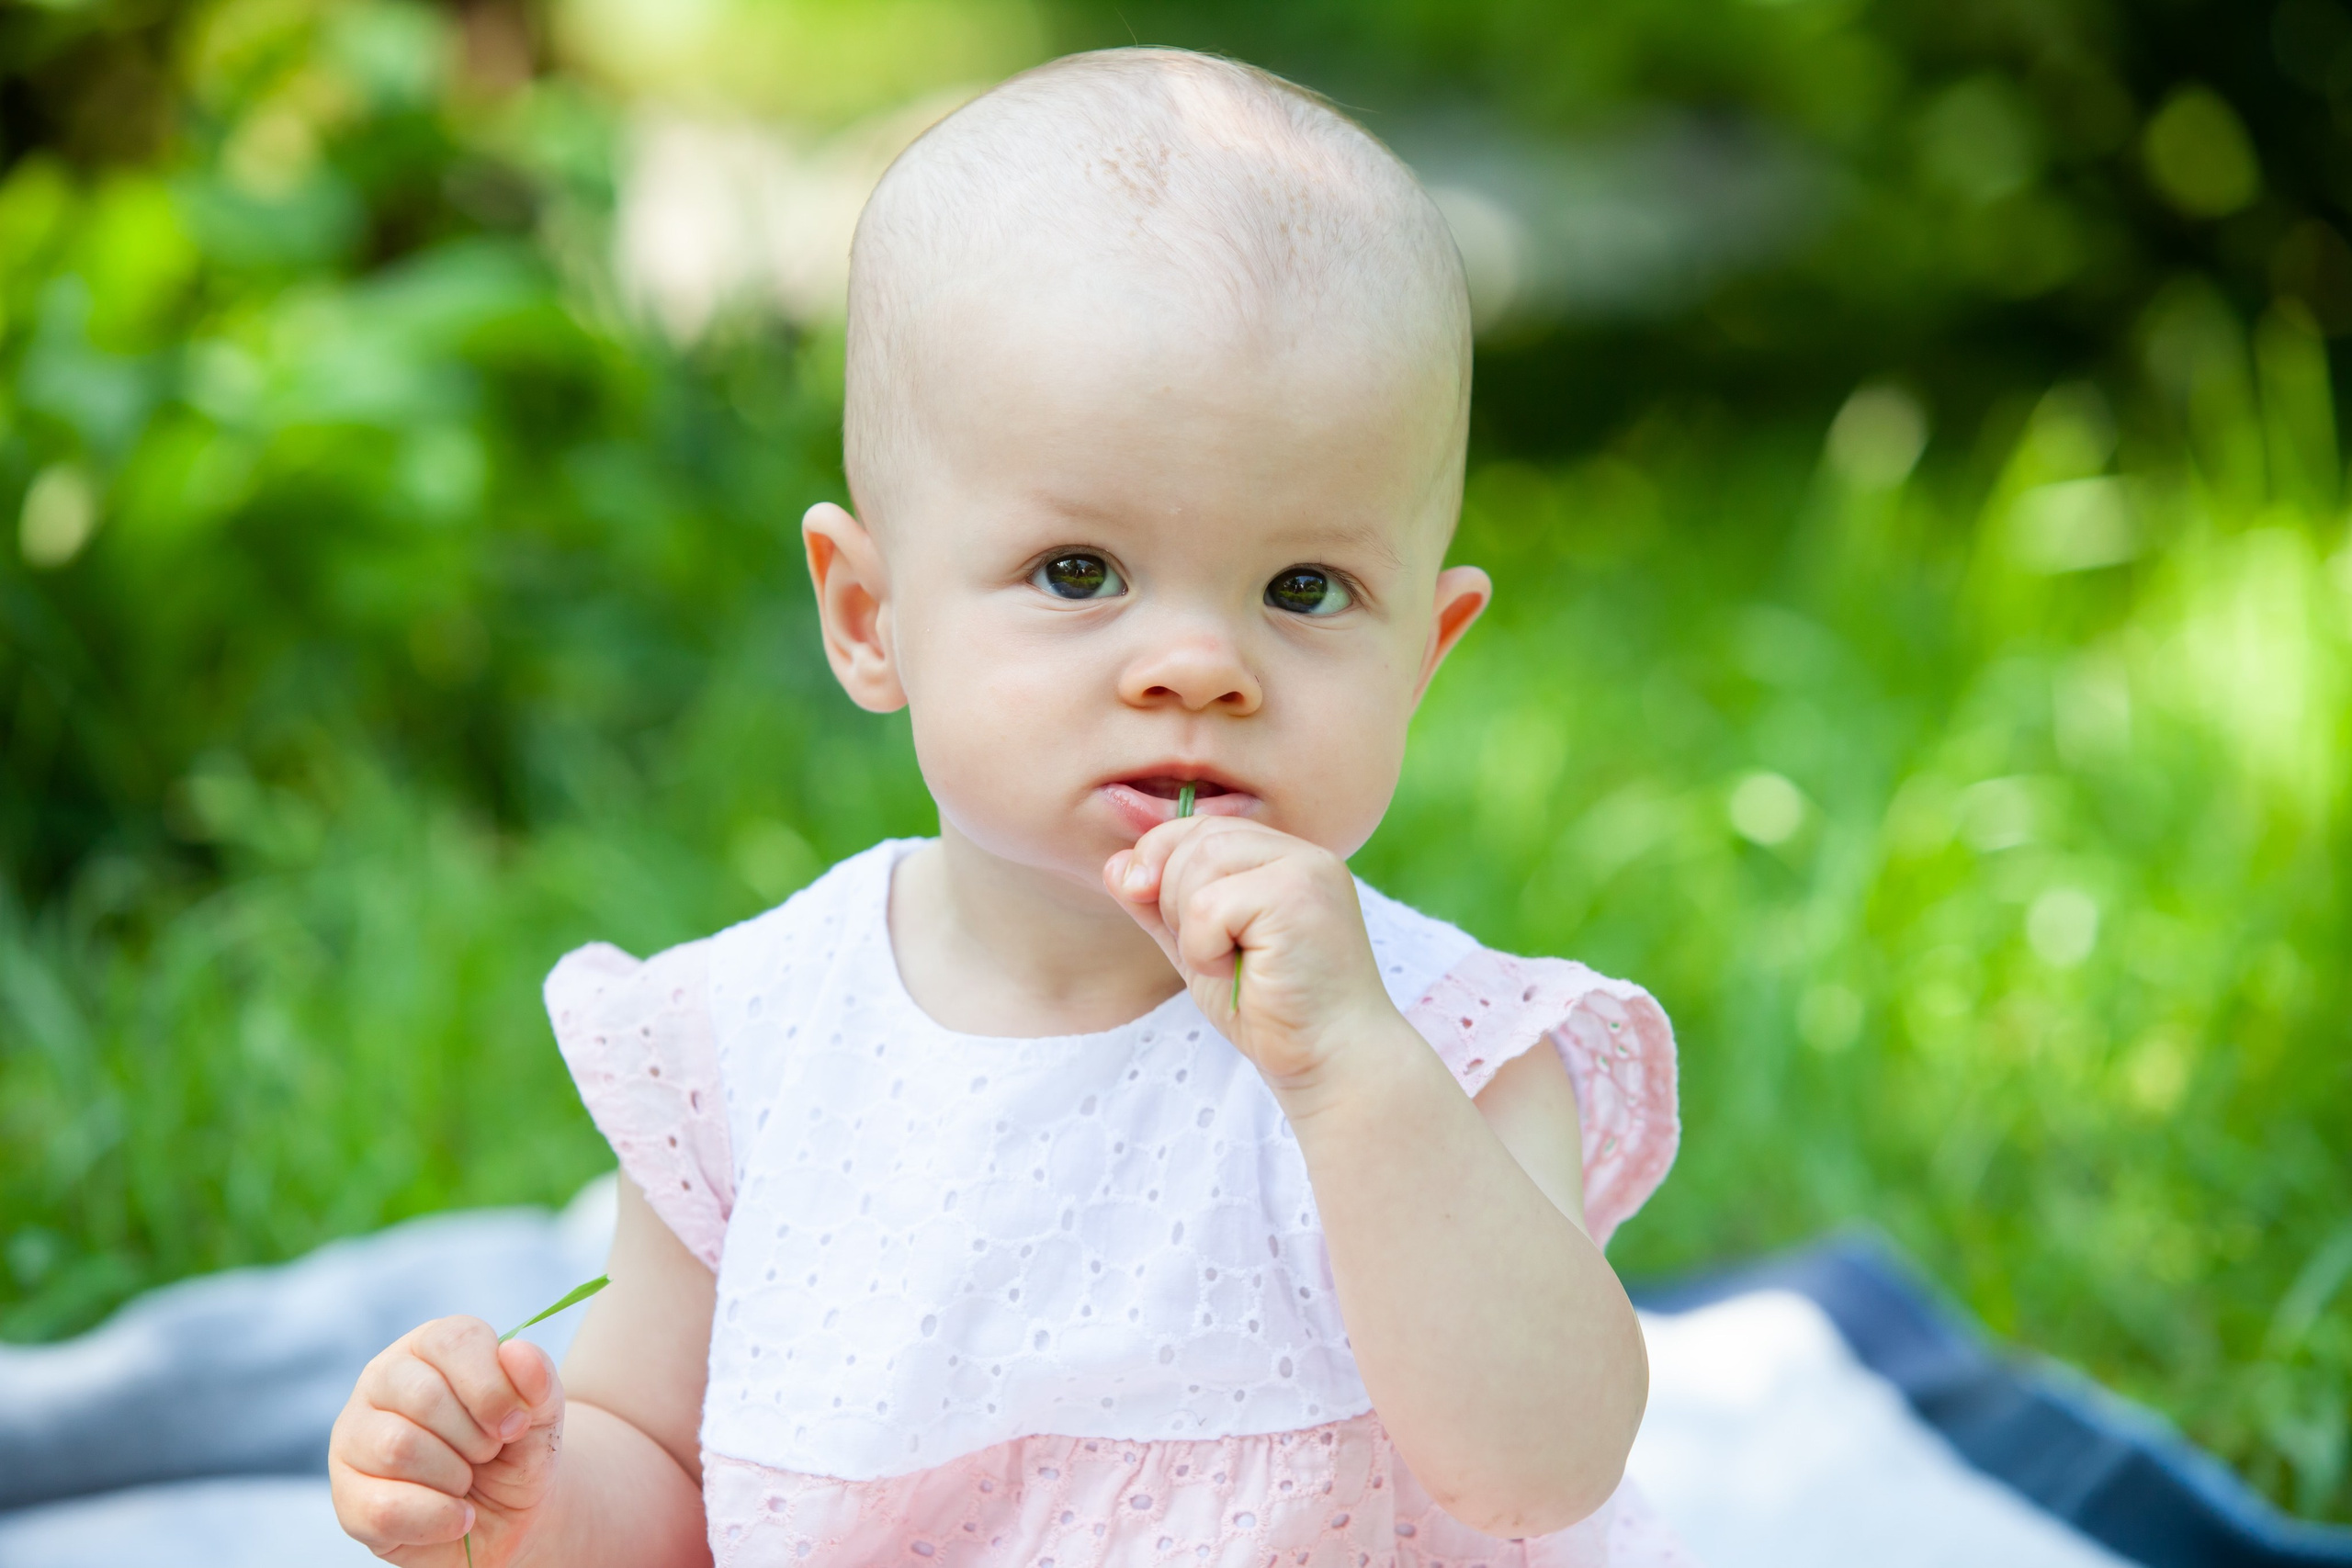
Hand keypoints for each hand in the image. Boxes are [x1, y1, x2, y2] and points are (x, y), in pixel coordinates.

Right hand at [330, 1316, 564, 1565]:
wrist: (508, 1516)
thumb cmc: (517, 1451)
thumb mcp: (541, 1414)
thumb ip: (538, 1380)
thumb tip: (515, 1352)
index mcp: (431, 1344)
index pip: (455, 1341)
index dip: (493, 1388)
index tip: (516, 1424)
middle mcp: (383, 1378)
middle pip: (425, 1397)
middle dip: (474, 1437)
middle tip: (488, 1454)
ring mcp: (355, 1435)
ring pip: (397, 1449)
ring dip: (454, 1476)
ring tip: (467, 1481)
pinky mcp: (348, 1494)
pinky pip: (384, 1508)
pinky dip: (436, 1518)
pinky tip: (457, 1516)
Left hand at [1104, 816, 1402, 1092]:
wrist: (1329, 1061)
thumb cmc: (1270, 1010)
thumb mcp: (1200, 947)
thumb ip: (1160, 905)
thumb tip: (1115, 865)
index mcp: (1282, 857)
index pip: (1201, 826)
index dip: (1161, 859)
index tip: (1156, 909)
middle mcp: (1300, 853)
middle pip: (1196, 838)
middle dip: (1173, 897)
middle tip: (1210, 952)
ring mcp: (1305, 870)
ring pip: (1198, 863)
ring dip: (1190, 926)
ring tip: (1227, 963)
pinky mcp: (1298, 898)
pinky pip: (1208, 905)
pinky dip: (1204, 948)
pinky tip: (1238, 974)